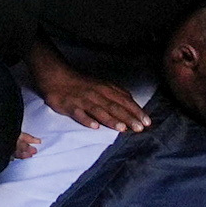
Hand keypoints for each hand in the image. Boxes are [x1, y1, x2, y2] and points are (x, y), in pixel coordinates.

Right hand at [30, 54, 149, 135]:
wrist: (57, 77)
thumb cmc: (82, 83)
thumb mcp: (102, 85)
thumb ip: (117, 94)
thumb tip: (133, 104)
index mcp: (106, 89)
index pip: (124, 101)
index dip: (136, 111)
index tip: (148, 122)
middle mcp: (97, 94)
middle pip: (115, 107)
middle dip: (128, 118)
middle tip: (140, 128)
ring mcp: (83, 100)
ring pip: (99, 110)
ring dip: (111, 119)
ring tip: (122, 129)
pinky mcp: (70, 106)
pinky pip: (79, 114)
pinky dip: (87, 120)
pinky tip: (94, 127)